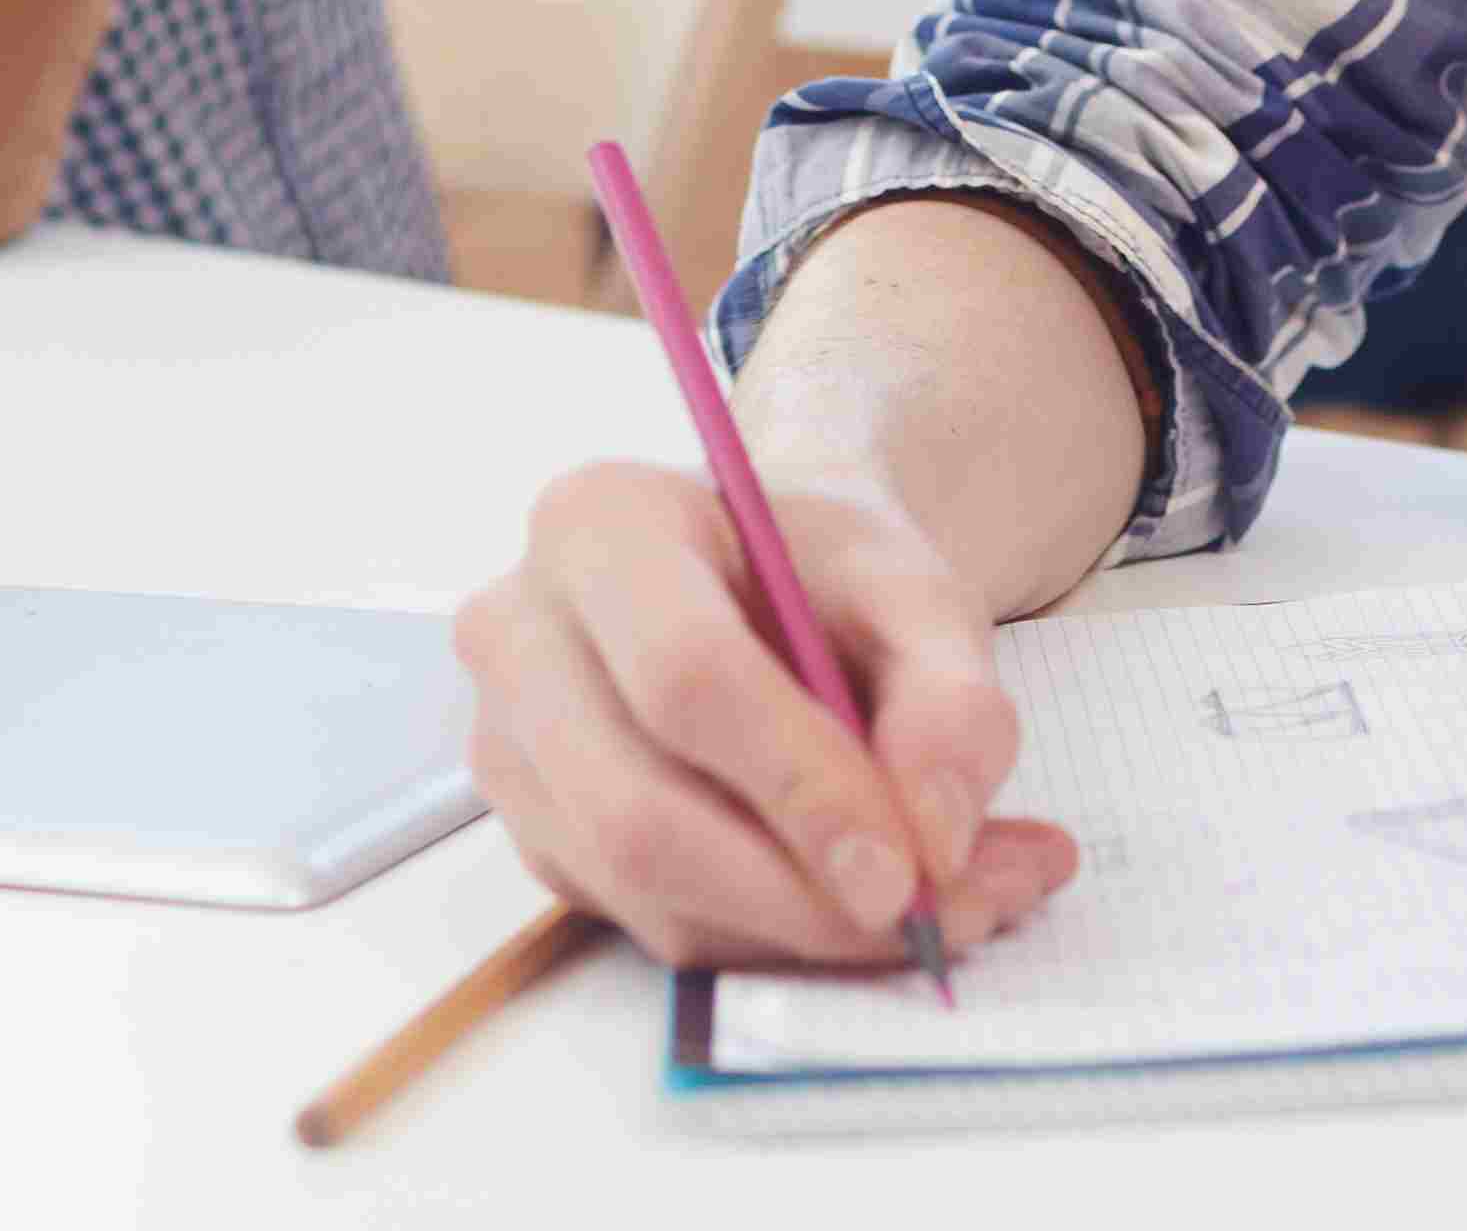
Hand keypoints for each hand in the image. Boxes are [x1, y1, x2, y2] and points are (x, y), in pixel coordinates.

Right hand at [454, 463, 1080, 967]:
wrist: (766, 576)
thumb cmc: (824, 570)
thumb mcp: (916, 590)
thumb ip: (950, 694)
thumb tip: (936, 831)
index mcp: (598, 526)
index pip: (684, 674)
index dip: (798, 784)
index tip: (909, 867)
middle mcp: (520, 637)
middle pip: (637, 812)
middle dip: (798, 893)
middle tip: (940, 916)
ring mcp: (512, 749)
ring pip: (647, 892)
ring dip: (806, 931)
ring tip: (955, 906)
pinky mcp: (539, 838)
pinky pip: (655, 927)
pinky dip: (780, 940)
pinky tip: (873, 907)